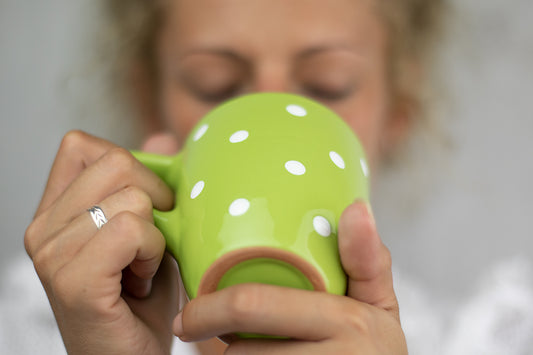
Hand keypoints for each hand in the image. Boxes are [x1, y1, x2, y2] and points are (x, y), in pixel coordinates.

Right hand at [25, 131, 178, 353]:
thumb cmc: (142, 299)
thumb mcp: (149, 232)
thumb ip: (149, 183)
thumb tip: (161, 137)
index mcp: (56, 211)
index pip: (83, 146)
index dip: (132, 167)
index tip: (148, 207)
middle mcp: (43, 228)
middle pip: (115, 163)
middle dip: (153, 200)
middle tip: (148, 245)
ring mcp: (51, 253)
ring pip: (131, 199)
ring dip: (155, 237)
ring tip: (140, 269)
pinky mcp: (71, 280)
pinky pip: (130, 230)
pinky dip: (152, 253)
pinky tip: (141, 280)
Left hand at [173, 202, 406, 353]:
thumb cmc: (371, 351)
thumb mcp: (379, 306)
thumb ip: (368, 259)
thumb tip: (358, 207)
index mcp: (348, 321)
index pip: (253, 306)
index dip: (207, 310)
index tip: (186, 316)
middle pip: (239, 351)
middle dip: (213, 339)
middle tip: (195, 333)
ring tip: (245, 349)